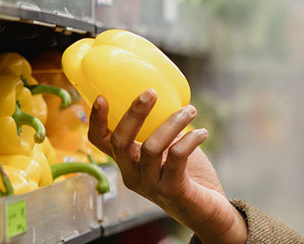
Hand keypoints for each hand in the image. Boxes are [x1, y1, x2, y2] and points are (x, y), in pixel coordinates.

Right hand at [90, 89, 246, 243]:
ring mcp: (150, 185)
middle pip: (120, 142)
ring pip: (151, 148)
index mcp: (127, 163)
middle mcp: (132, 175)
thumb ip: (161, 131)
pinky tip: (202, 133)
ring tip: (190, 110)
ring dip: (173, 123)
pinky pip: (177, 158)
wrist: (207, 210)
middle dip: (134, 114)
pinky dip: (190, 140)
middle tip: (151, 92)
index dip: (96, 121)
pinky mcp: (172, 191)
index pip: (100, 142)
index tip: (101, 97)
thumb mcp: (168, 149)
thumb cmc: (188, 175)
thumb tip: (166, 96)